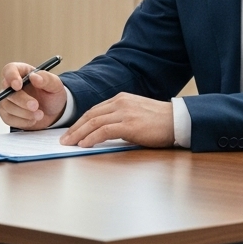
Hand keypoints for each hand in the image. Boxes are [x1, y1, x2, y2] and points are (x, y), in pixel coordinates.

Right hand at [0, 61, 67, 128]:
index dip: (11, 76)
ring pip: (7, 106)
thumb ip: (46, 79)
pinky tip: (32, 120)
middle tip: (35, 106)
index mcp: (22, 72)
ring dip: (24, 113)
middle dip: (22, 100)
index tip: (18, 85)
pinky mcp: (7, 114)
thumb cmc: (52, 95)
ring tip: (40, 114)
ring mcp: (8, 100)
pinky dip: (22, 121)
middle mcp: (11, 85)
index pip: (9, 69)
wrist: (53, 112)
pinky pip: (8, 118)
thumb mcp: (55, 85)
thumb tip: (34, 76)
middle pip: (7, 91)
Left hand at [59, 92, 173, 147]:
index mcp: (121, 99)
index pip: (94, 110)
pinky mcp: (129, 124)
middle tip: (64, 139)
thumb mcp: (136, 114)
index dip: (80, 122)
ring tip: (69, 143)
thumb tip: (104, 132)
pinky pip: (104, 130)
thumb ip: (120, 118)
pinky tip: (84, 144)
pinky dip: (92, 137)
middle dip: (75, 128)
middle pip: (90, 115)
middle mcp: (120, 103)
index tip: (71, 131)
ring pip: (94, 122)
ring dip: (79, 134)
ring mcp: (124, 112)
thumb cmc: (160, 122)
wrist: (178, 121)